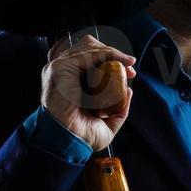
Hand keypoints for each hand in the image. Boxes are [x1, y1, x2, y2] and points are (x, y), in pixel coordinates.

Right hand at [41, 35, 137, 151]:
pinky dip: (106, 54)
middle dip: (113, 54)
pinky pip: (87, 54)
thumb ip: (119, 108)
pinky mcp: (60, 68)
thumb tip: (128, 91)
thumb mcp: (108, 123)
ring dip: (112, 52)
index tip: (129, 71)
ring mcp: (60, 68)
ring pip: (89, 47)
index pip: (89, 57)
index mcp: (69, 80)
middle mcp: (63, 72)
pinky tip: (119, 61)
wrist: (71, 143)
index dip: (111, 59)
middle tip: (130, 68)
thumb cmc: (83, 136)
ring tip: (127, 64)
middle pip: (89, 48)